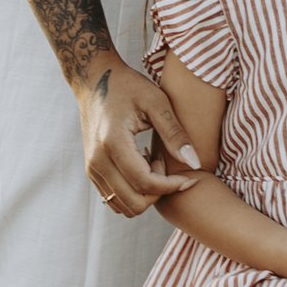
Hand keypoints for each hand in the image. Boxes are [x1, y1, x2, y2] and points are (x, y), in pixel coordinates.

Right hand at [79, 58, 202, 215]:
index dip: (172, 186)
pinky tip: (142, 165)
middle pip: (134, 203)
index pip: (145, 183)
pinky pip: (115, 198)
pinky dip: (133, 191)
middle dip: (159, 192)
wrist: (94, 80)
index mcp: (113, 142)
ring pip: (124, 206)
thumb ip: (175, 133)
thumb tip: (195, 164)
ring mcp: (92, 168)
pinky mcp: (91, 171)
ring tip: (154, 164)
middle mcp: (97, 161)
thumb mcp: (157, 102)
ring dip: (145, 193)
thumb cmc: (128, 86)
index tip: (189, 175)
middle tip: (166, 165)